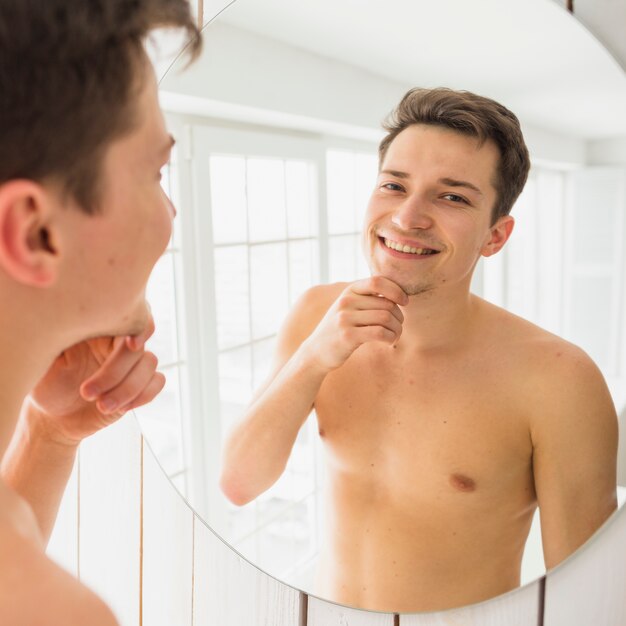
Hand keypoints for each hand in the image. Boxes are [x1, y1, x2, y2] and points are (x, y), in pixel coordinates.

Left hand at [27, 320, 164, 445]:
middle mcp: (117, 343)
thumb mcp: (44, 361)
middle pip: (137, 346)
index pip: (126, 318)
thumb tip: (62, 322)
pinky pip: (157, 382)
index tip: (131, 344)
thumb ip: (58, 340)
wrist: (54, 418)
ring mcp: (132, 363)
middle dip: (117, 372)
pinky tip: (120, 407)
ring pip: (149, 364)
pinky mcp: (140, 384)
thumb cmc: (46, 387)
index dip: (137, 328)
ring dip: (127, 389)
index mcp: (97, 329)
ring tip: (101, 405)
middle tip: (87, 393)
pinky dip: (142, 396)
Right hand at [302, 275, 407, 372]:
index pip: (378, 281)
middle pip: (386, 303)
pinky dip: (391, 338)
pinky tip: (389, 342)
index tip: (404, 302)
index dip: (396, 290)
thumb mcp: (349, 307)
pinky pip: (380, 333)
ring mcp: (345, 318)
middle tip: (398, 327)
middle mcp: (346, 301)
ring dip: (397, 329)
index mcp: (349, 291)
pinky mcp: (348, 336)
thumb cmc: (340, 329)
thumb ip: (368, 298)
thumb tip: (399, 292)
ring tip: (395, 336)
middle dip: (399, 317)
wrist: (316, 351)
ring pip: (385, 318)